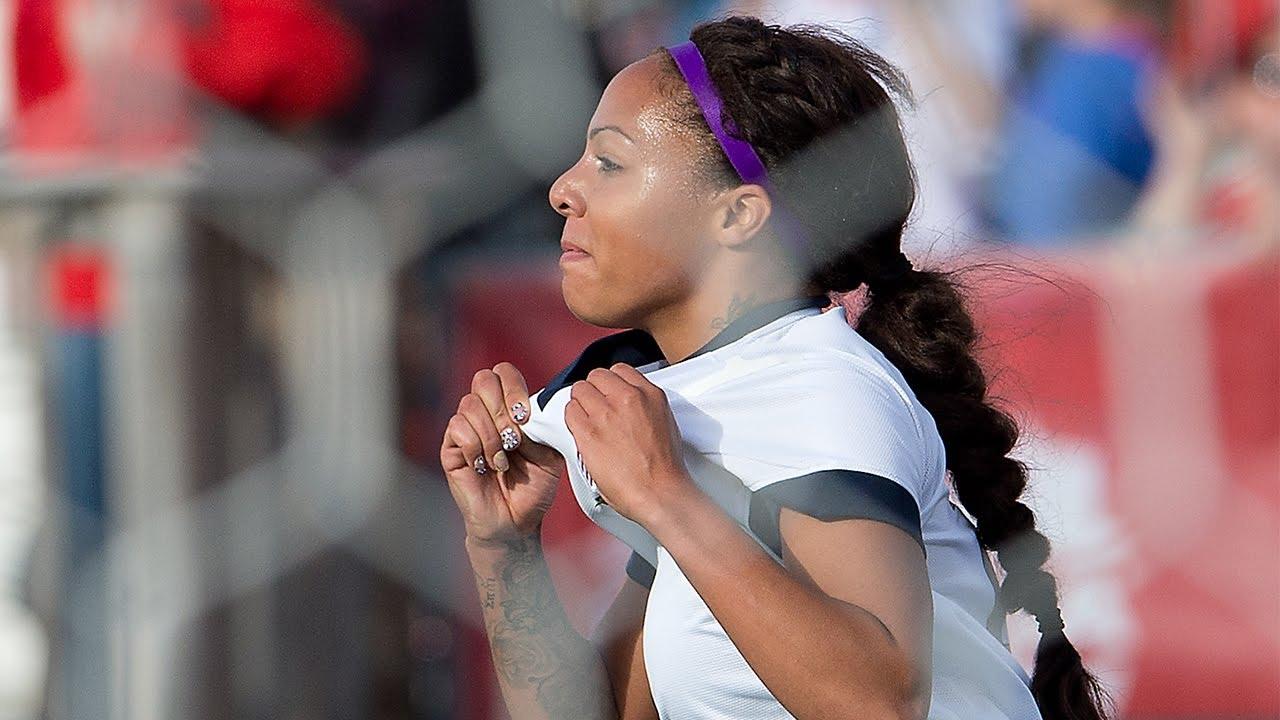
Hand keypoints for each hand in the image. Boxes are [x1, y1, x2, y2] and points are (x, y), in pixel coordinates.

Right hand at [440, 363, 565, 546]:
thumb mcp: (550, 453)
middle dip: (502, 408)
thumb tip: (535, 407)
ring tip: (502, 461)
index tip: (526, 416)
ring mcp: (466, 429)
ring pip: (470, 405)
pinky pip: (458, 428)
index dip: (514, 388)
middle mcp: (486, 413)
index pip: (504, 373)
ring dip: (492, 435)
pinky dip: (476, 447)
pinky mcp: (450, 449)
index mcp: (510, 408)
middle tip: (514, 438)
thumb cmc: (533, 488)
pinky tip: (485, 466)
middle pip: (483, 379)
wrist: (517, 522)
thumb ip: (544, 425)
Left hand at [564, 363, 695, 526]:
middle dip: (593, 390)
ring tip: (587, 420)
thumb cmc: (664, 468)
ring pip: (579, 390)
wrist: (659, 492)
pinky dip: (571, 419)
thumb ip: (644, 407)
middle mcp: (627, 398)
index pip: (619, 370)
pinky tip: (580, 430)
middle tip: (595, 407)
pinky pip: (569, 411)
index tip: (608, 393)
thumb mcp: (665, 423)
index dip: (610, 383)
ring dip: (581, 404)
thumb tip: (629, 406)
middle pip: (596, 376)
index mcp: (649, 395)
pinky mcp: (588, 432)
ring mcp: (606, 414)